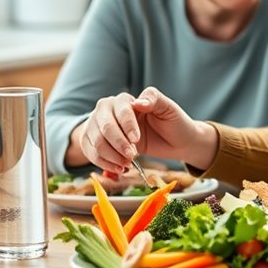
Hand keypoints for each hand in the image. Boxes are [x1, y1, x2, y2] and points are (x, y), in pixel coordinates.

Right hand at [77, 87, 217, 173]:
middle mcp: (108, 111)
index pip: (120, 110)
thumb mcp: (168, 108)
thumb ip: (154, 99)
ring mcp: (100, 127)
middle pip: (104, 127)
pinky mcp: (98, 143)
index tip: (137, 140)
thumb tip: (138, 102)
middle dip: (118, 144)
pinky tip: (119, 168)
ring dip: (112, 157)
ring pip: (96, 142)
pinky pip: (92, 154)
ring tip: (127, 164)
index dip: (127, 126)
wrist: (175, 141)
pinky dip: (104, 164)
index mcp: (124, 100)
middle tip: (132, 156)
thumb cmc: (173, 122)